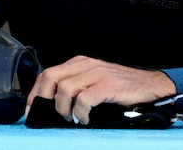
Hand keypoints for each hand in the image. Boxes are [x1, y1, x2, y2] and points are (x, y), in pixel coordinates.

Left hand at [26, 55, 176, 124]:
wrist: (152, 85)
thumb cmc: (122, 87)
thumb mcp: (95, 80)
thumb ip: (76, 85)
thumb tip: (52, 104)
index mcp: (80, 62)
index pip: (48, 72)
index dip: (35, 91)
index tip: (31, 108)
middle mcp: (86, 64)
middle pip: (51, 77)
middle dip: (41, 98)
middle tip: (44, 115)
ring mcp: (97, 73)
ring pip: (65, 89)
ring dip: (63, 108)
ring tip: (71, 118)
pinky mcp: (108, 85)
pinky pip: (84, 99)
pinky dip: (80, 113)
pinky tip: (84, 119)